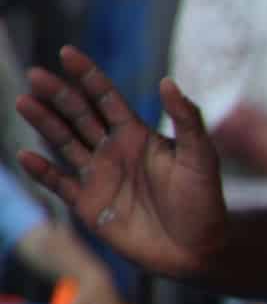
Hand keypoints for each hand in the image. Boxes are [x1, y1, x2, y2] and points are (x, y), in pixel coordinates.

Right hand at [17, 47, 226, 276]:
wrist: (197, 250)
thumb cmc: (204, 202)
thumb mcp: (201, 157)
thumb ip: (186, 120)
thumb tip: (169, 82)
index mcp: (137, 135)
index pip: (106, 98)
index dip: (87, 75)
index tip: (67, 52)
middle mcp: (114, 151)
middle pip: (79, 115)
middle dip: (58, 94)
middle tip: (36, 75)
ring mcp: (99, 176)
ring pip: (64, 142)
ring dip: (44, 123)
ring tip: (25, 102)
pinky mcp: (89, 204)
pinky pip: (59, 183)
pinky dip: (42, 171)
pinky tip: (27, 155)